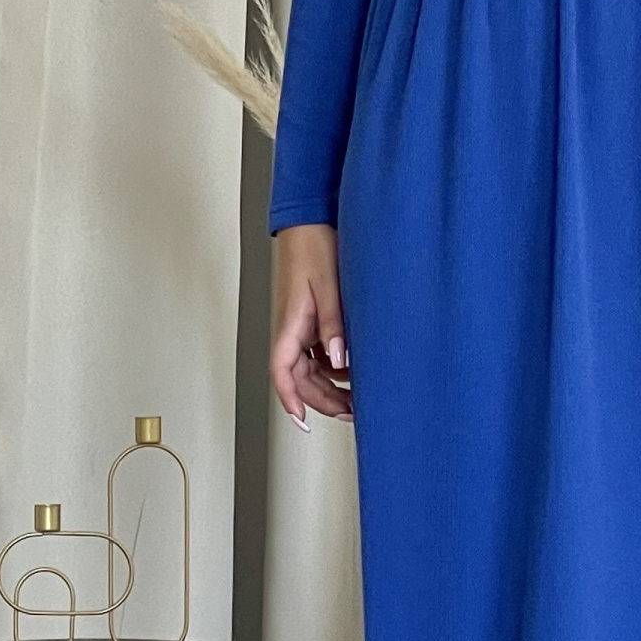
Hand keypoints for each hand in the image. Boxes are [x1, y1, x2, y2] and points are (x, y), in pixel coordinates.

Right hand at [270, 225, 352, 426]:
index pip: (282, 372)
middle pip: (300, 377)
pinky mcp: (311, 317)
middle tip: (351, 412)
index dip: (290, 400)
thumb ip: (333, 325)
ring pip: (310, 367)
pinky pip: (319, 351)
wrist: (312, 219)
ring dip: (330, 384)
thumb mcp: (329, 287)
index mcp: (290, 324)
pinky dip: (335, 365)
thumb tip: (338, 360)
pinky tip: (355, 367)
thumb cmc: (314, 246)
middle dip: (322, 400)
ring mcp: (301, 324)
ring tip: (358, 396)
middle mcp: (292, 328)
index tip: (302, 421)